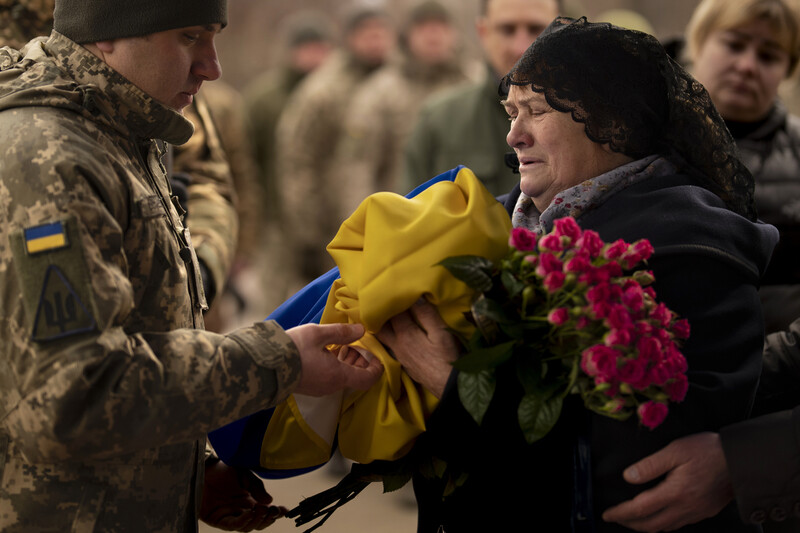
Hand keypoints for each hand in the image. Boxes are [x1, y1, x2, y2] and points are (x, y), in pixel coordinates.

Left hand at [200, 460, 286, 530]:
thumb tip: (269, 501)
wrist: (204, 469)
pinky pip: (232, 525)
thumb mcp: (244, 475)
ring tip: (261, 511)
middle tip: (273, 510)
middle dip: (267, 519)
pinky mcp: (217, 520)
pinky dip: (242, 522)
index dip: (275, 514)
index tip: (284, 510)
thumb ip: (256, 487)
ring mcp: (230, 516)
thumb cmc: (224, 470)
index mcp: (250, 501)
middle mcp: (241, 511)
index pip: (265, 512)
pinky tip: (249, 514)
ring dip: (256, 521)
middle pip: (258, 523)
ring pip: (247, 527)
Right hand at [287, 323, 382, 395]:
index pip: (368, 379)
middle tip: (356, 343)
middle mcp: (332, 386)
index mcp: (338, 375)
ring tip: (341, 344)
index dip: (376, 368)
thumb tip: (361, 330)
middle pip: (356, 376)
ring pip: (343, 377)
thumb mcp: (318, 334)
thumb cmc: (292, 348)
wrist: (263, 366)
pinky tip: (327, 351)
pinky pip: (331, 378)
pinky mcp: (310, 387)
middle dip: (360, 360)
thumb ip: (341, 332)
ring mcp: (320, 388)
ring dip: (347, 361)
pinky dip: (335, 365)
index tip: (377, 355)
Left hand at [377, 299, 458, 397]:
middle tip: (379, 301)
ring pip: (384, 337)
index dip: (391, 300)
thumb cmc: (446, 357)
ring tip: (382, 315)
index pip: (393, 312)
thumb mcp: (441, 332)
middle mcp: (397, 344)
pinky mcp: (403, 363)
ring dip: (382, 326)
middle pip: (382, 325)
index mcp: (405, 333)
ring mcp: (398, 355)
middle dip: (380, 313)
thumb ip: (427, 314)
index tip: (390, 289)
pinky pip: (390, 346)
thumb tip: (415, 297)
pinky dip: (389, 337)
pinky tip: (394, 334)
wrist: (447, 385)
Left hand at [602, 432, 733, 531]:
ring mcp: (696, 512)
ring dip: (646, 525)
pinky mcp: (705, 511)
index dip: (621, 513)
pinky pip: (678, 523)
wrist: (742, 460)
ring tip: (633, 518)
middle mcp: (685, 508)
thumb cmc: (709, 451)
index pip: (640, 509)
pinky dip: (663, 523)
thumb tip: (628, 477)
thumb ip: (650, 465)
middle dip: (630, 524)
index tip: (608, 514)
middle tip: (616, 518)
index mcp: (675, 493)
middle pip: (651, 525)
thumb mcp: (675, 451)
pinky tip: (659, 515)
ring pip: (665, 527)